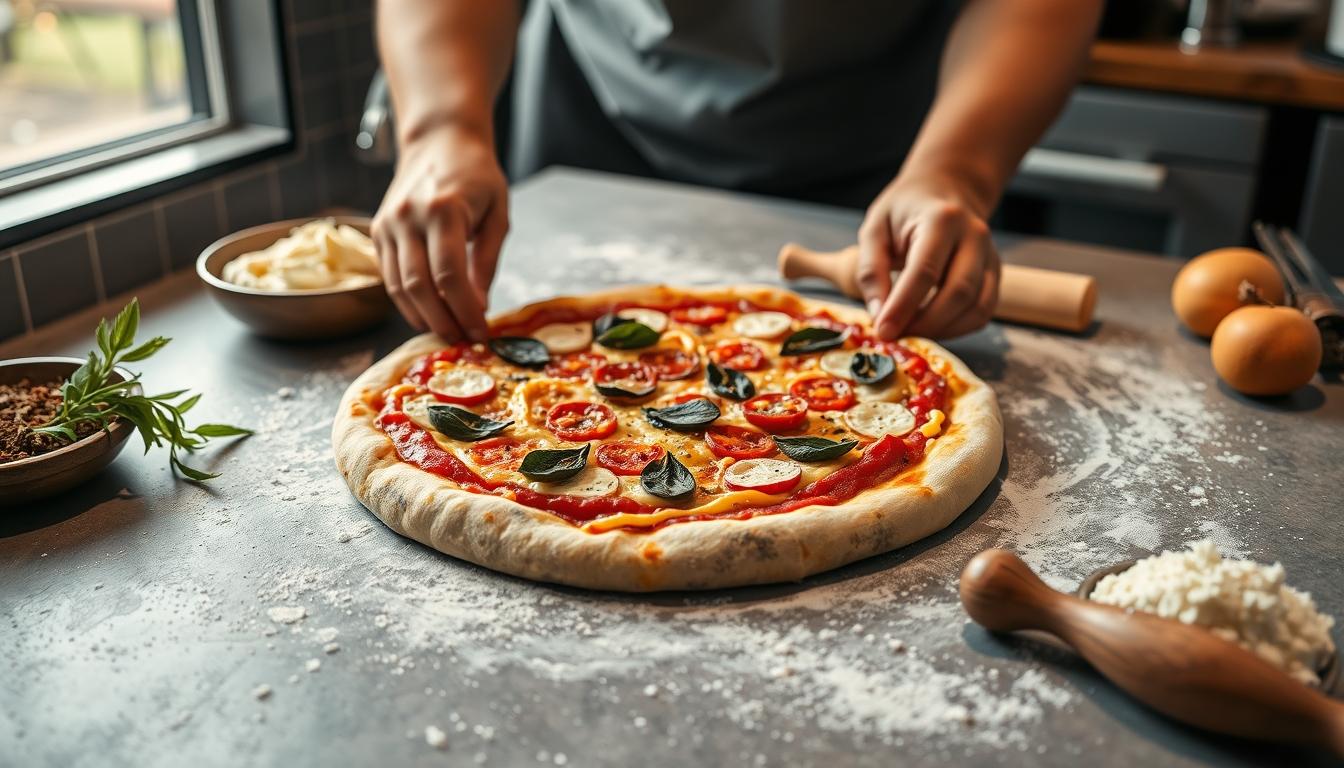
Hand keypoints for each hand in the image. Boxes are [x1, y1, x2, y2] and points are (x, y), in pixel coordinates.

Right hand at [372, 126, 508, 341]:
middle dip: (443, 321)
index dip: (465, 311)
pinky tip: (428, 314)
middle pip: (420, 287)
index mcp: (443, 210)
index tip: (480, 332)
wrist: (438, 140)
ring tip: (448, 332)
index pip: (450, 276)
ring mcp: (387, 224)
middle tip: (463, 340)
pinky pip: (389, 277)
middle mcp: (408, 217)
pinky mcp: (376, 231)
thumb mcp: (497, 213)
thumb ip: (486, 261)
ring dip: (423, 317)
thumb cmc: (476, 174)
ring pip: (398, 287)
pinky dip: (407, 302)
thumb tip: (478, 307)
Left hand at [855, 173, 999, 339]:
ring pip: (977, 307)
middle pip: (958, 293)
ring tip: (911, 332)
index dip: (903, 307)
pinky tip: (933, 327)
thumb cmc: (905, 210)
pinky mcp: (994, 272)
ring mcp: (989, 255)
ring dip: (942, 330)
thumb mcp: (875, 228)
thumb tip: (878, 314)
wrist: (945, 190)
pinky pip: (984, 310)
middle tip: (895, 336)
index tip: (883, 331)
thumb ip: (872, 269)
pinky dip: (959, 328)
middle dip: (925, 324)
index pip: (925, 271)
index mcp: (941, 219)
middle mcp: (974, 236)